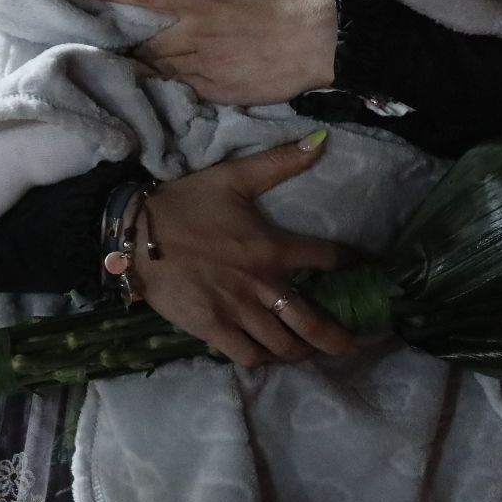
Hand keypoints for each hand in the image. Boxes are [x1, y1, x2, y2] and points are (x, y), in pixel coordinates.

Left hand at [83, 0, 337, 104]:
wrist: (327, 44)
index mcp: (202, 0)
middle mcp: (196, 36)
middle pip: (146, 44)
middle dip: (127, 44)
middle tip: (109, 43)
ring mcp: (207, 68)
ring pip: (160, 71)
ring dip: (143, 69)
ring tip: (125, 70)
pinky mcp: (222, 92)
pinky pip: (185, 93)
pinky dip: (170, 91)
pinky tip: (161, 92)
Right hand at [136, 134, 356, 367]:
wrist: (134, 234)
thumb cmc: (186, 204)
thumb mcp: (234, 177)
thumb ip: (279, 162)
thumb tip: (322, 140)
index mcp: (273, 248)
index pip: (327, 259)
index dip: (352, 264)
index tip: (367, 271)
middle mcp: (262, 285)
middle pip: (312, 322)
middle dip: (338, 339)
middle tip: (354, 346)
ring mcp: (237, 311)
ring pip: (282, 344)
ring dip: (302, 352)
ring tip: (311, 353)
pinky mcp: (212, 329)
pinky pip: (247, 355)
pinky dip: (263, 361)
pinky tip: (269, 359)